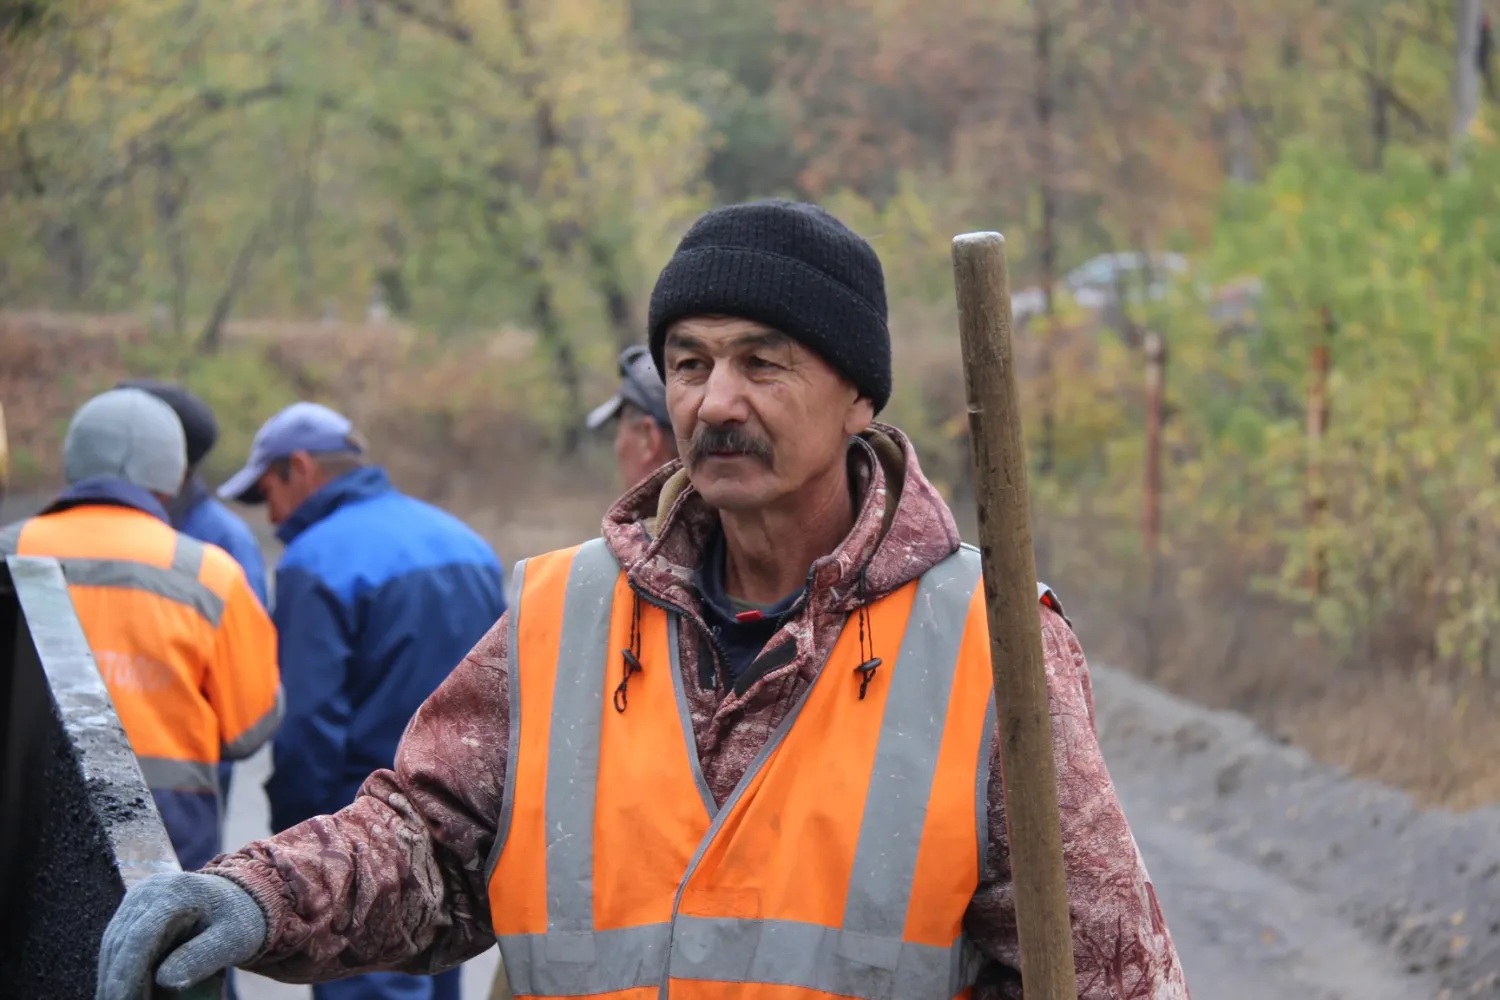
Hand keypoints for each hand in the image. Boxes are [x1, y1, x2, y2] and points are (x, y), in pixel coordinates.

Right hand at [96, 872, 267, 999]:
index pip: (141, 937)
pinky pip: (117, 941)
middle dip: (117, 981)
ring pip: (113, 943)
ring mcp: (138, 896)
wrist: (236, 896)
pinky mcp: (132, 907)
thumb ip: (201, 957)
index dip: (128, 973)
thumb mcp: (232, 939)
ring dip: (112, 977)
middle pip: (121, 942)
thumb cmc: (238, 920)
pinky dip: (117, 967)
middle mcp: (150, 890)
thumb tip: (165, 982)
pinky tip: (120, 990)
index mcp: (176, 892)